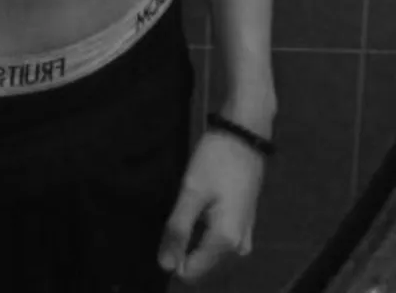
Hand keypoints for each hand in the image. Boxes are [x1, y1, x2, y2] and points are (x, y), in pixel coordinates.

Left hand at [157, 130, 265, 283]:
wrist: (245, 135)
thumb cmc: (217, 160)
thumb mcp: (192, 191)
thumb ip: (178, 229)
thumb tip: (165, 266)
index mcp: (226, 240)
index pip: (192, 271)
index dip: (172, 256)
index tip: (163, 232)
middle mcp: (238, 246)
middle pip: (201, 263)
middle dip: (182, 247)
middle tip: (175, 215)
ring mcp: (243, 235)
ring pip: (208, 251)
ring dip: (191, 236)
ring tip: (184, 209)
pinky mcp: (241, 223)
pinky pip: (217, 239)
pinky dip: (201, 229)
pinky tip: (195, 209)